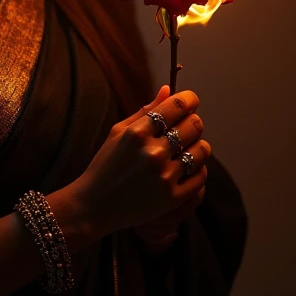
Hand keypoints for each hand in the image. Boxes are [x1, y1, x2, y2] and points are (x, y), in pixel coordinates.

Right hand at [66, 85, 210, 239]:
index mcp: (137, 133)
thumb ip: (144, 111)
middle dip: (193, 122)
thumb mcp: (118, 133)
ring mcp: (163, 177)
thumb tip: (168, 89)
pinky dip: (198, 170)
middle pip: (194, 125)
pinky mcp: (172, 198)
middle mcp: (152, 153)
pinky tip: (186, 169)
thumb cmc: (105, 165)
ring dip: (198, 146)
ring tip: (186, 150)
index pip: (176, 106)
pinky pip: (201, 176)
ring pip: (202, 150)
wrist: (94, 205)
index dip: (189, 99)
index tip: (190, 101)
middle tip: (186, 127)